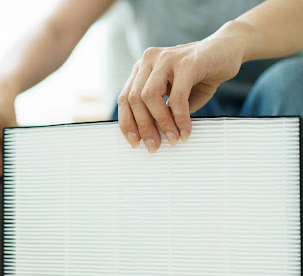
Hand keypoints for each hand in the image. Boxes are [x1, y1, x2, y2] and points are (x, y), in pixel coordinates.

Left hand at [118, 34, 243, 152]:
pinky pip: (177, 96)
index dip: (127, 123)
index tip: (134, 142)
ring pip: (150, 96)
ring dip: (160, 122)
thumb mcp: (176, 96)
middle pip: (134, 98)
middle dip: (143, 127)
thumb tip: (153, 137)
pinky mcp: (187, 62)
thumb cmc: (201, 75)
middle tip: (154, 146)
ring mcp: (166, 59)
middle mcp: (150, 60)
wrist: (229, 49)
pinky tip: (185, 130)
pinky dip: (180, 117)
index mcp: (143, 69)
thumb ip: (163, 111)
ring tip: (172, 138)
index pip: (125, 98)